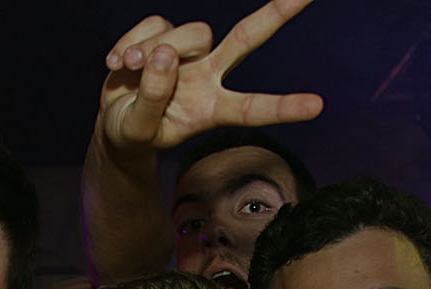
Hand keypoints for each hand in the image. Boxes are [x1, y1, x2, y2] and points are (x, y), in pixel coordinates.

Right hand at [97, 0, 322, 155]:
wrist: (114, 120)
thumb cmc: (133, 131)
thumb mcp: (137, 129)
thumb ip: (152, 98)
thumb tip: (164, 54)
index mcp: (211, 110)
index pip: (251, 108)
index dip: (283, 107)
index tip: (317, 105)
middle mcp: (209, 77)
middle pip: (247, 38)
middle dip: (277, 15)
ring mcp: (189, 54)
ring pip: (188, 33)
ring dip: (153, 49)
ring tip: (128, 69)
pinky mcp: (166, 34)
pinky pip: (154, 24)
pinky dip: (131, 42)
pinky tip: (119, 63)